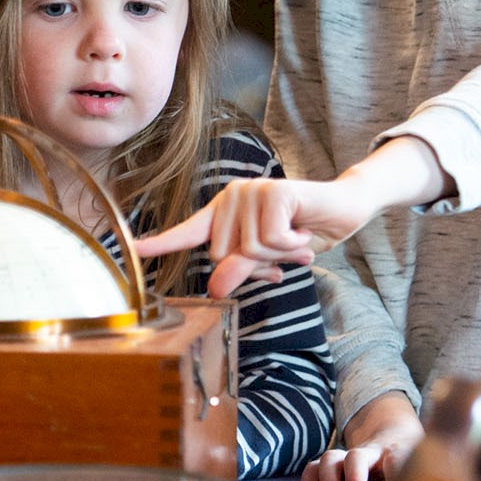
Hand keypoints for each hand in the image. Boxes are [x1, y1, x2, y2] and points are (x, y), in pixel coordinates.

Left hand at [129, 177, 336, 295]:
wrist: (345, 208)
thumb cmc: (303, 232)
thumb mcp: (269, 259)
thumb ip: (241, 269)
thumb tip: (215, 289)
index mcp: (225, 214)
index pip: (189, 232)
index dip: (162, 242)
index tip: (135, 249)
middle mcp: (231, 198)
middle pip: (224, 255)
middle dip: (257, 264)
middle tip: (284, 252)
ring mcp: (251, 192)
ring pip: (250, 250)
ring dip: (281, 254)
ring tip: (297, 238)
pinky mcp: (274, 192)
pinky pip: (272, 240)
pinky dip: (293, 244)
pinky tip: (304, 229)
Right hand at [300, 392, 422, 480]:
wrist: (396, 433)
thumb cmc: (414, 464)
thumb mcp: (428, 472)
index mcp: (401, 455)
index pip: (398, 459)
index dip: (395, 475)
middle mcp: (373, 453)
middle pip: (359, 456)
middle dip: (354, 476)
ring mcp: (351, 457)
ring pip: (333, 457)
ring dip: (330, 477)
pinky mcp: (335, 463)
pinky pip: (315, 464)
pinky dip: (310, 476)